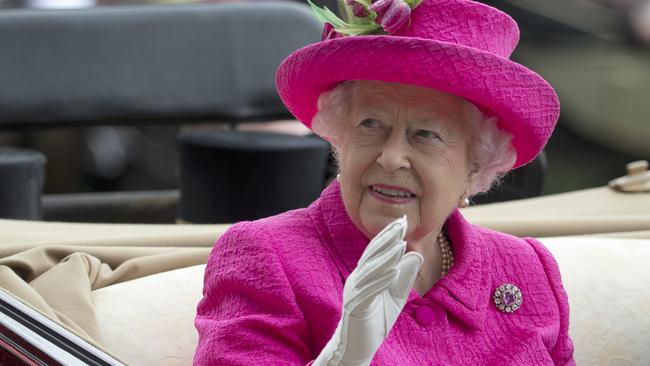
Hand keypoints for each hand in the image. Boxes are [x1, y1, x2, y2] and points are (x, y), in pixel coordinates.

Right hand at [314, 216, 422, 365]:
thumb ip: (405, 276)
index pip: (377, 250)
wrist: (358, 346)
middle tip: (401, 223)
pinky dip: (382, 281)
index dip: (388, 235)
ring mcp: (354, 292)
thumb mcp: (397, 296)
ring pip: (371, 270)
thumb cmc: (376, 320)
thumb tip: (416, 253)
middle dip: (387, 238)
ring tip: (400, 244)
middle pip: (372, 254)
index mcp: (365, 274)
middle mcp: (357, 278)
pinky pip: (369, 291)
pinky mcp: (356, 306)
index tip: (403, 220)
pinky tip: (393, 272)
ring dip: (386, 257)